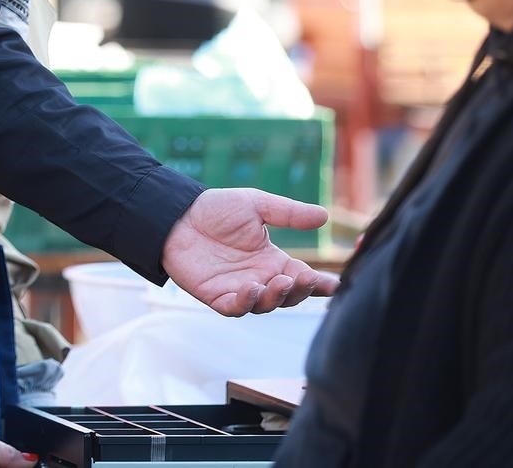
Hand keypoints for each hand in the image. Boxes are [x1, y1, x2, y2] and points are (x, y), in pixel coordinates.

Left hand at [162, 188, 339, 315]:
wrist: (177, 215)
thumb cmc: (216, 209)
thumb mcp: (257, 204)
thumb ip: (289, 213)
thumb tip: (324, 216)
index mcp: (272, 260)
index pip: (302, 277)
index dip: (319, 283)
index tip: (335, 284)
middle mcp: (260, 278)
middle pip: (288, 296)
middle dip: (300, 291)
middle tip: (305, 278)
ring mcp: (238, 289)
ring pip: (265, 305)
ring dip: (276, 297)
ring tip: (281, 282)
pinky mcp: (217, 296)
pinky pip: (235, 307)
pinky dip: (245, 303)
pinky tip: (251, 288)